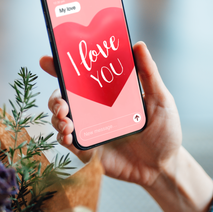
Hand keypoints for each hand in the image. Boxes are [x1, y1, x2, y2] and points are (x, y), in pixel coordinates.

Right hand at [41, 41, 181, 188]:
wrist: (164, 166)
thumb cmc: (164, 131)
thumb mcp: (160, 99)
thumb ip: (148, 74)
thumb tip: (139, 45)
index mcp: (108, 94)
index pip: (81, 77)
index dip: (61, 67)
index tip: (48, 60)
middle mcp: (94, 110)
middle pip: (63, 98)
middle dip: (55, 97)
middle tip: (61, 101)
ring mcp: (90, 130)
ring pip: (60, 119)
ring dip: (57, 117)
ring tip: (66, 119)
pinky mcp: (88, 150)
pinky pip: (68, 142)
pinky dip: (62, 137)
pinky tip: (68, 134)